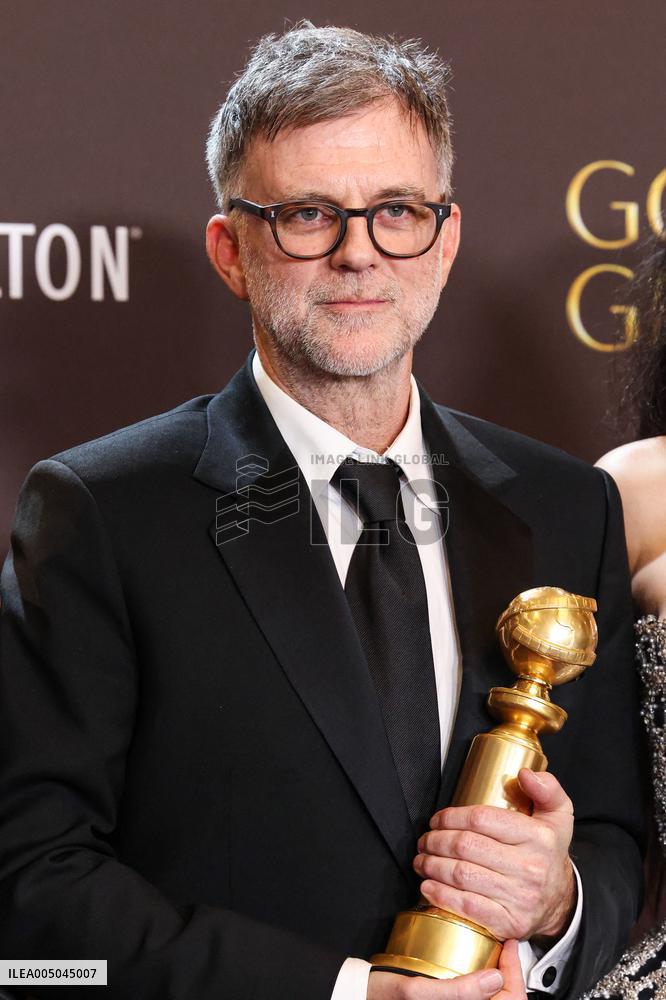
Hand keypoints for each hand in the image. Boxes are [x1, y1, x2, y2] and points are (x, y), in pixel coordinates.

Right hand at [367, 940, 524, 999]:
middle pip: (504, 998)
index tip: (509, 944)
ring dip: (496, 974)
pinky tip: (475, 962)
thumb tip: (495, 979)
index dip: (514, 972)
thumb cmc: (385, 997)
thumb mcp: (418, 992)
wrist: (364, 996)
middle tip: (503, 945)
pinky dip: (482, 979)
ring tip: (492, 950)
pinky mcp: (448, 999)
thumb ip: (458, 992)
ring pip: (491, 997)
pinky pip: (476, 995)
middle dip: (507, 972)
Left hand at [413, 769, 575, 941]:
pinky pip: (467, 907)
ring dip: (432, 866)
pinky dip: (442, 896)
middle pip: (466, 846)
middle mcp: (530, 868)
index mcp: (539, 837)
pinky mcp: (509, 923)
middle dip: (436, 841)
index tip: (437, 819)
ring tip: (421, 860)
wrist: (560, 901)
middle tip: (424, 840)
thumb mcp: (558, 816)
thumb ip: (547, 789)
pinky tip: (428, 886)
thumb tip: (525, 774)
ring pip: (462, 875)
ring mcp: (520, 898)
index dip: (451, 817)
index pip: (482, 819)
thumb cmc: (548, 853)